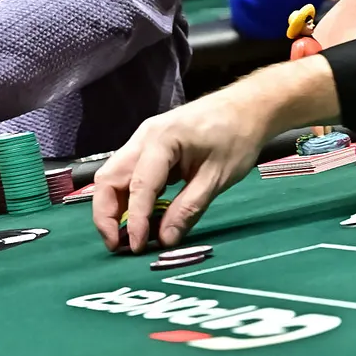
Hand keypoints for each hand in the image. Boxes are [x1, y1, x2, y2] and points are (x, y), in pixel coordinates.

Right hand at [93, 79, 280, 252]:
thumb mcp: (217, 178)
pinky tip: (140, 217)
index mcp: (162, 140)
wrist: (247, 107)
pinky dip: (128, 197)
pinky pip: (128, 173)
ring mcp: (143, 139)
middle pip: (108, 178)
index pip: (138, 186)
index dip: (134, 220)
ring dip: (114, 207)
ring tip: (126, 236)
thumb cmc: (237, 137)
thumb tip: (165, 240)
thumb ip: (188, 210)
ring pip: (113, 176)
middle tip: (117, 245)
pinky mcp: (149, 146)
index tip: (136, 248)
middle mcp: (144, 137)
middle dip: (107, 214)